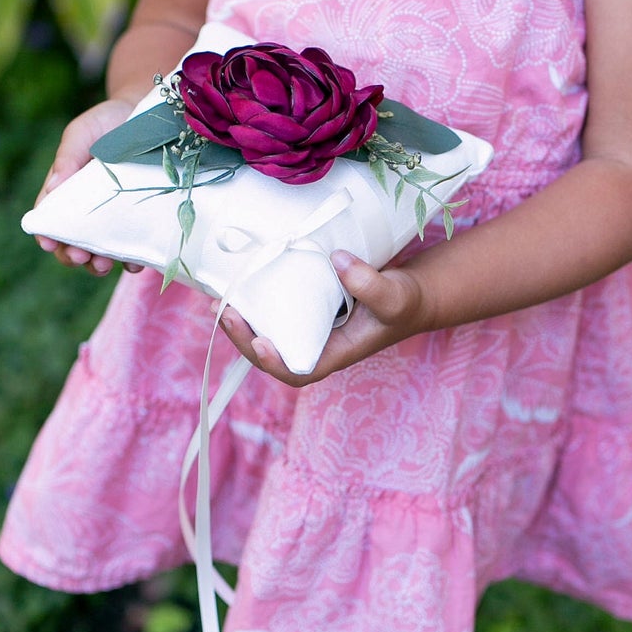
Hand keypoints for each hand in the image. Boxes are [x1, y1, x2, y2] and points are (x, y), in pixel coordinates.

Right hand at [31, 98, 144, 276]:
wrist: (152, 115)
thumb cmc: (107, 122)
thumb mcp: (82, 132)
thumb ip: (67, 157)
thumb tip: (51, 190)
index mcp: (67, 191)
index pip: (50, 220)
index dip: (47, 236)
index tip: (50, 244)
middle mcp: (88, 210)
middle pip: (72, 242)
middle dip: (72, 255)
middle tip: (80, 255)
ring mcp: (116, 218)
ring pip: (101, 252)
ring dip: (98, 264)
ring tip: (102, 265)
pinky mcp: (142, 221)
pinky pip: (134, 247)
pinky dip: (132, 258)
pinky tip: (135, 260)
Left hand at [218, 252, 429, 385]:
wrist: (410, 293)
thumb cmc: (405, 302)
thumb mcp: (394, 295)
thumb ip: (369, 283)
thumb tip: (337, 260)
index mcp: (335, 353)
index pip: (298, 371)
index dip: (275, 363)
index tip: (260, 342)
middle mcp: (316, 344)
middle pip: (271, 354)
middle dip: (244, 338)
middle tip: (227, 311)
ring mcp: (308, 327)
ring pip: (267, 333)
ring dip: (242, 322)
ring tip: (221, 300)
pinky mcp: (304, 308)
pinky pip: (274, 311)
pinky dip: (255, 302)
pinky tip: (239, 284)